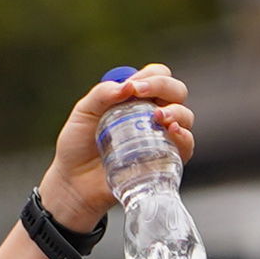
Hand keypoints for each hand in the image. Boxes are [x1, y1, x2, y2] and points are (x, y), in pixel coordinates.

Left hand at [40, 64, 193, 228]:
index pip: (159, 75)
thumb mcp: (83, 112)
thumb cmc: (78, 145)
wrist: (73, 183)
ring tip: (158, 117)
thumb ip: (101, 94)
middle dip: (165, 87)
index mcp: (137, 97)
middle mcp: (153, 114)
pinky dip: (184, 137)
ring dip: (176, 111)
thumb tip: (128, 86)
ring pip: (185, 116)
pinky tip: (172, 132)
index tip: (133, 87)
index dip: (152, 76)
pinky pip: (185, 146)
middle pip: (177, 91)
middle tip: (142, 95)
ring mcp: (161, 137)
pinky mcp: (164, 161)